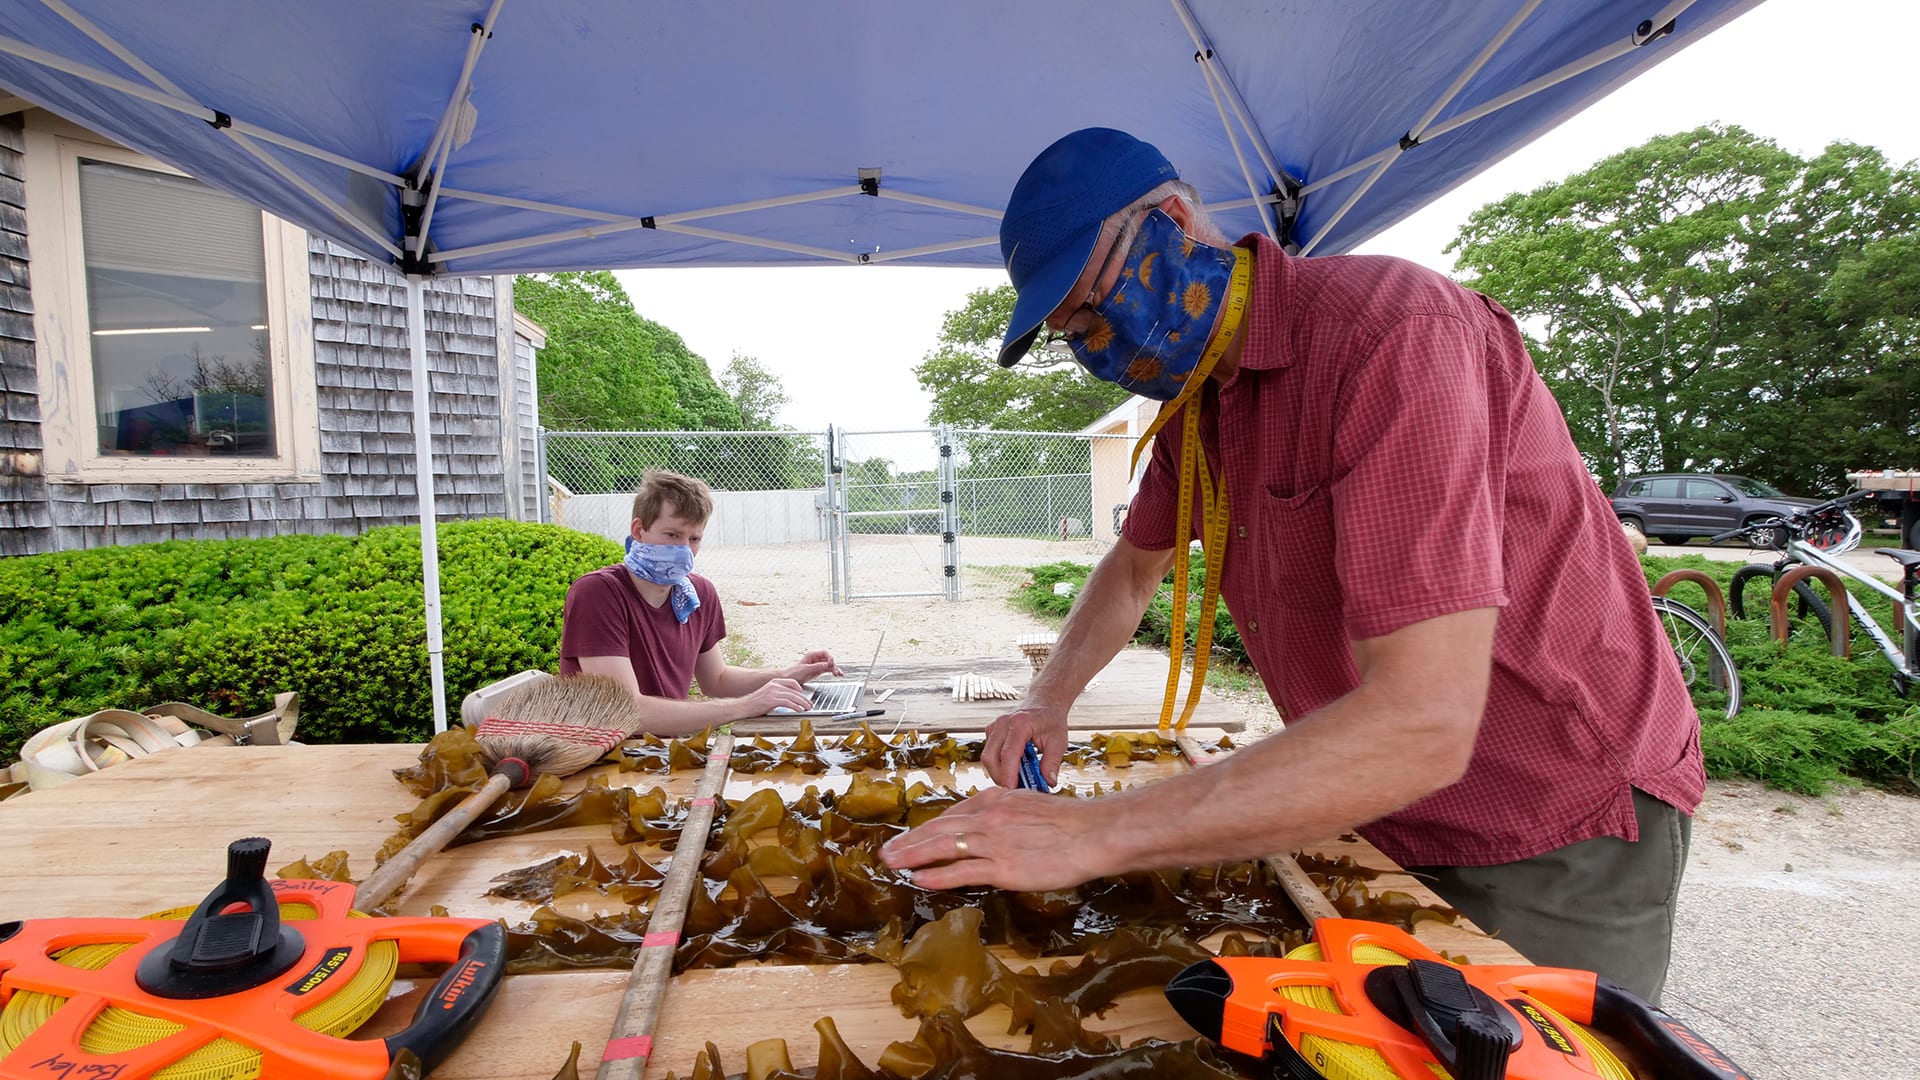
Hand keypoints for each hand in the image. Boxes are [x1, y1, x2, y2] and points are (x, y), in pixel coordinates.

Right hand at [745, 677, 812, 716]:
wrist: (743, 706)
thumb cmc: (755, 703)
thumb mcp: (768, 694)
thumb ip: (778, 694)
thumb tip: (790, 700)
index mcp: (774, 682)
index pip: (793, 683)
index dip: (801, 690)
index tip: (805, 696)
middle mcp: (775, 685)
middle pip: (795, 690)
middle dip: (804, 698)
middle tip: (810, 704)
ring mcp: (773, 692)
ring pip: (794, 696)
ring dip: (803, 703)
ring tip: (807, 708)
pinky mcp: (772, 700)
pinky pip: (788, 702)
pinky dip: (796, 707)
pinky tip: (799, 710)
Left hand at [781, 650, 839, 682]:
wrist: (787, 680)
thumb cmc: (793, 673)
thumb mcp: (806, 669)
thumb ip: (817, 667)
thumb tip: (827, 665)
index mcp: (811, 655)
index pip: (824, 652)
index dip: (830, 657)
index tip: (831, 663)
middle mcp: (815, 659)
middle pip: (828, 659)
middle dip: (833, 664)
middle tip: (836, 671)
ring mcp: (817, 665)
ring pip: (829, 665)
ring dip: (835, 669)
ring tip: (839, 674)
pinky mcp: (818, 671)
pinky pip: (828, 670)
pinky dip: (832, 672)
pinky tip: (837, 674)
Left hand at [878, 787, 1109, 890]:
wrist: (1091, 832)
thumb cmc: (1068, 822)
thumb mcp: (1028, 805)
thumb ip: (1004, 813)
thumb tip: (988, 826)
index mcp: (994, 800)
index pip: (953, 815)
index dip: (928, 828)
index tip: (912, 837)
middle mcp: (988, 817)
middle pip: (938, 829)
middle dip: (909, 840)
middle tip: (886, 851)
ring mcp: (993, 842)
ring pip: (942, 847)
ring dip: (912, 855)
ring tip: (891, 863)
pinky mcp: (1002, 867)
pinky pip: (960, 871)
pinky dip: (936, 875)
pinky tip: (918, 879)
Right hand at [981, 701, 1067, 787]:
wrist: (1044, 702)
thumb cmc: (1050, 719)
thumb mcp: (1058, 741)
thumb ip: (1052, 762)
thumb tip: (1048, 782)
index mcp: (1020, 723)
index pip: (1008, 754)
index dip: (1008, 775)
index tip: (1011, 790)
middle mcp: (1002, 723)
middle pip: (991, 757)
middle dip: (1001, 777)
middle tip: (1017, 789)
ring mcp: (994, 727)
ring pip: (987, 757)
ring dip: (999, 772)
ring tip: (1017, 779)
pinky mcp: (991, 732)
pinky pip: (989, 753)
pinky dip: (998, 765)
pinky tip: (1013, 768)